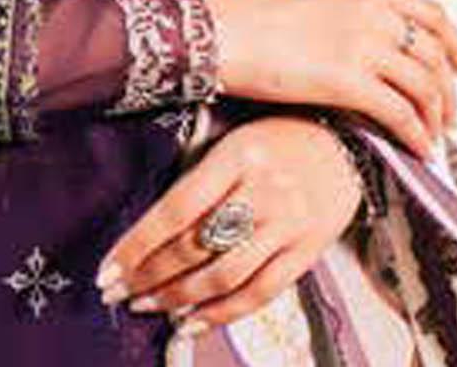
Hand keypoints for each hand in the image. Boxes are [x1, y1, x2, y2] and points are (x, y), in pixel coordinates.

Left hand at [94, 114, 365, 336]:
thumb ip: (201, 175)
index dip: (137, 245)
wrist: (348, 141)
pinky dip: (222, 314)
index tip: (107, 268)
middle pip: (194, 246)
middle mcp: (261, 191)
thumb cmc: (282, 135)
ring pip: (223, 276)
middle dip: (148, 276)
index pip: (175, 209)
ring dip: (178, 299)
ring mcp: (287, 224)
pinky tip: (193, 321)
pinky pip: (260, 293)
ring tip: (148, 307)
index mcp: (237, 156)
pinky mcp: (307, 251)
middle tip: (118, 292)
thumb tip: (152, 226)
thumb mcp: (236, 139)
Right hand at [202, 0, 456, 160]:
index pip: (430, 12)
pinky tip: (417, 147)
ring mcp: (363, 43)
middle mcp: (372, 11)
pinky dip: (416, 133)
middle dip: (449, 88)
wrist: (226, 29)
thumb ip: (351, 8)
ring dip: (436, 115)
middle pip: (435, 52)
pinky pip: (400, 112)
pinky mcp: (349, 79)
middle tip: (451, 110)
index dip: (454, 42)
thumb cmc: (255, 15)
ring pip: (424, 84)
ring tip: (434, 134)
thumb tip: (368, 33)